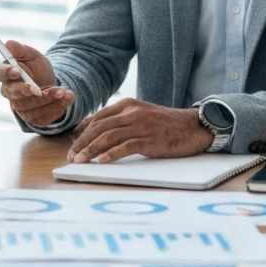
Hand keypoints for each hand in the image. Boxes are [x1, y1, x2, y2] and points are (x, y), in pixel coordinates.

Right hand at [0, 41, 73, 126]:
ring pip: (29, 106)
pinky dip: (56, 107)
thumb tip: (9, 43)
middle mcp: (9, 92)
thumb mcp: (33, 56)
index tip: (17, 71)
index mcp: (6, 73)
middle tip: (38, 89)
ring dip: (47, 98)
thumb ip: (21, 50)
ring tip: (63, 90)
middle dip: (26, 91)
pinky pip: (42, 116)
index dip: (5, 73)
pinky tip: (66, 97)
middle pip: (12, 93)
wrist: (53, 84)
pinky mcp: (33, 117)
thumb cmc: (38, 69)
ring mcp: (20, 107)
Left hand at [67, 98, 212, 162]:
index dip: (82, 130)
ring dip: (90, 150)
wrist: (193, 127)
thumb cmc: (165, 124)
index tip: (72, 142)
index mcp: (127, 105)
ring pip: (107, 137)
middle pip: (99, 128)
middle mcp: (131, 113)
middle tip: (71, 156)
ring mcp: (140, 126)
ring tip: (80, 161)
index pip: (98, 117)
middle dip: (82, 142)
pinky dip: (111, 154)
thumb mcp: (141, 115)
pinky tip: (101, 161)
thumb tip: (98, 131)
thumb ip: (121, 120)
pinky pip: (125, 147)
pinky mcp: (149, 140)